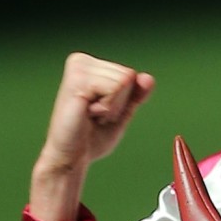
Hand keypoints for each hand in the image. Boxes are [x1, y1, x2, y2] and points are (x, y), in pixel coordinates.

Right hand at [30, 52, 154, 220]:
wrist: (71, 158)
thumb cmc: (91, 138)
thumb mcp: (121, 112)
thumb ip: (136, 94)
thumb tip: (148, 78)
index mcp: (89, 66)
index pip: (131, 75)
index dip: (122, 100)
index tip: (100, 112)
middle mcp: (81, 62)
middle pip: (128, 76)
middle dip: (118, 103)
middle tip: (94, 116)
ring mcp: (77, 69)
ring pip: (123, 81)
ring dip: (112, 107)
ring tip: (90, 115)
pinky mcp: (76, 81)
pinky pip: (114, 88)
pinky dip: (107, 108)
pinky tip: (87, 114)